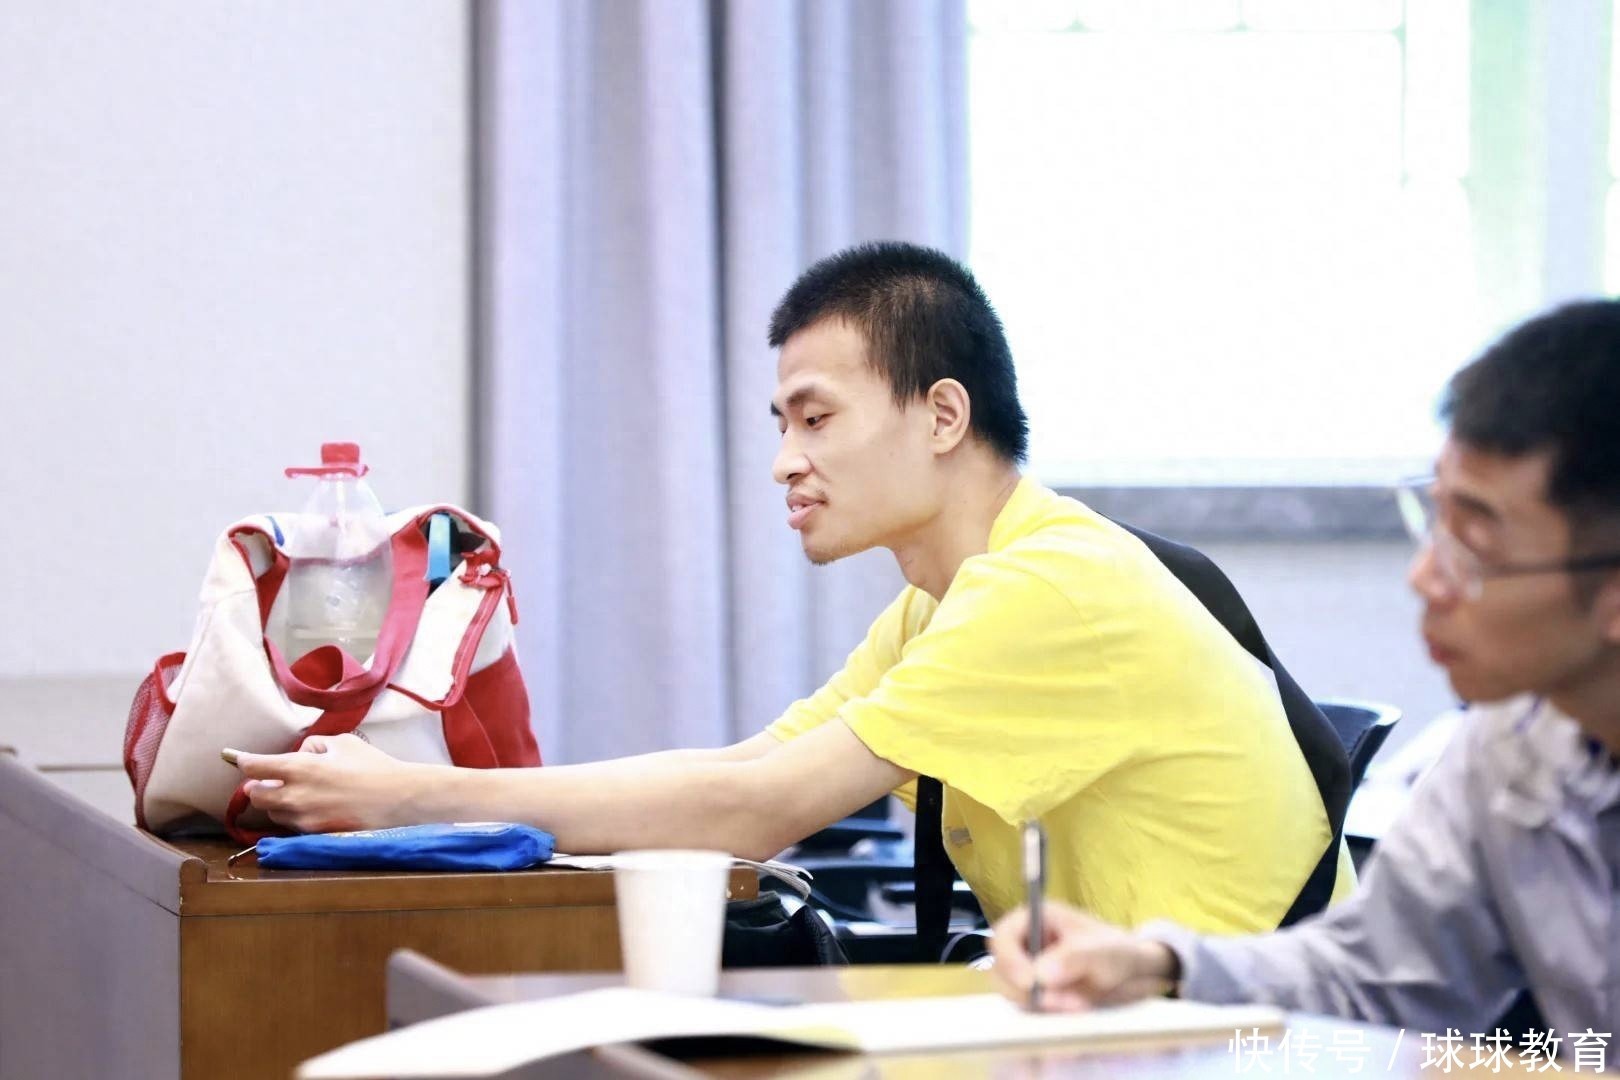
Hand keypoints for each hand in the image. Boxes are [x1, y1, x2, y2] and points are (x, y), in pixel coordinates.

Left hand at [237, 734, 429, 832]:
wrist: (399, 799)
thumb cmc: (373, 766)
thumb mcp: (342, 743)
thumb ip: (312, 746)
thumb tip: (297, 755)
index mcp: (300, 768)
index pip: (255, 766)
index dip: (242, 760)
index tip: (233, 757)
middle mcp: (295, 796)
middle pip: (255, 795)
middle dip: (258, 785)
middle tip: (272, 779)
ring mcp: (303, 819)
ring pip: (273, 812)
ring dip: (278, 802)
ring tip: (300, 793)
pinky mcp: (314, 835)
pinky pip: (292, 825)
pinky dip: (296, 815)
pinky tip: (315, 806)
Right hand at [990, 901, 1177, 1011]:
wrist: (1134, 974)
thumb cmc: (1118, 951)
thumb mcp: (1102, 951)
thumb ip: (1072, 958)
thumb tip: (1039, 974)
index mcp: (1034, 919)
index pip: (1001, 937)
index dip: (1009, 961)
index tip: (1030, 983)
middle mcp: (1025, 944)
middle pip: (1000, 969)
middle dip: (1026, 989)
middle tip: (1061, 1002)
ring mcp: (1028, 970)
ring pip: (1012, 992)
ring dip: (1040, 1004)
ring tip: (1078, 1005)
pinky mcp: (1036, 994)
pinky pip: (1028, 1007)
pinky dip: (1047, 1013)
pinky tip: (1076, 1010)